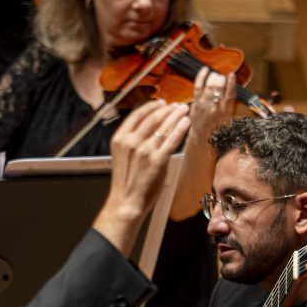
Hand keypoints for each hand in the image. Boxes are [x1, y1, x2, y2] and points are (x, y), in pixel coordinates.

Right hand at [93, 100, 190, 252]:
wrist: (126, 202)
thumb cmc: (126, 183)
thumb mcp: (122, 156)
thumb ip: (131, 141)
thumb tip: (148, 128)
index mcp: (120, 139)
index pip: (137, 115)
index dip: (151, 106)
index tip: (161, 104)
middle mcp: (131, 142)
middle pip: (152, 118)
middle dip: (167, 109)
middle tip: (176, 105)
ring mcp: (145, 151)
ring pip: (163, 126)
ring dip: (176, 115)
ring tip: (183, 110)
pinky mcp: (158, 160)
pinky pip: (172, 139)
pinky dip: (180, 128)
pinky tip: (186, 122)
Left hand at [189, 68, 235, 138]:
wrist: (202, 139)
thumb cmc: (217, 128)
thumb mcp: (229, 118)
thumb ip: (230, 103)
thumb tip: (231, 86)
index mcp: (226, 112)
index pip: (230, 94)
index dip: (231, 82)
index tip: (231, 75)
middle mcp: (215, 107)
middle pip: (219, 87)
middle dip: (221, 79)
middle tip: (221, 79)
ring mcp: (204, 105)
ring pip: (209, 85)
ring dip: (213, 77)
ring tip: (215, 77)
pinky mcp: (196, 103)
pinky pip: (198, 86)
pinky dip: (201, 76)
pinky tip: (205, 69)